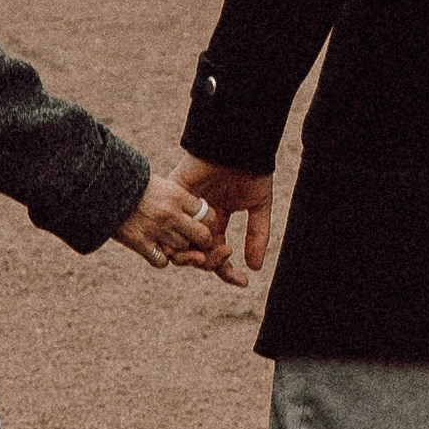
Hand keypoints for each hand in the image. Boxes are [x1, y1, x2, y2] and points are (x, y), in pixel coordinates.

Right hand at [111, 169, 244, 285]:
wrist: (103, 189)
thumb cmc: (132, 184)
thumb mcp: (160, 184)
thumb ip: (179, 197)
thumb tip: (198, 209)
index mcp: (177, 195)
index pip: (207, 214)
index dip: (207, 222)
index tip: (201, 223)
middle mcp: (170, 214)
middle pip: (202, 236)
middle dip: (201, 241)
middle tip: (194, 240)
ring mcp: (156, 230)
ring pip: (183, 250)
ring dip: (179, 249)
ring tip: (169, 240)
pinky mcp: (140, 243)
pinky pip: (162, 261)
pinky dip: (161, 259)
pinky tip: (155, 250)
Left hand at [175, 154, 272, 280]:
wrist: (238, 145)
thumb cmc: (250, 169)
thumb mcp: (258, 206)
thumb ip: (257, 235)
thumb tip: (254, 267)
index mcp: (217, 220)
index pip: (217, 253)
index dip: (228, 271)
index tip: (242, 283)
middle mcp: (198, 219)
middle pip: (197, 255)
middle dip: (212, 264)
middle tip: (227, 257)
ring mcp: (185, 209)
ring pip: (181, 246)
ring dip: (196, 258)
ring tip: (212, 256)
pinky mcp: (174, 197)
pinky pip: (170, 226)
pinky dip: (180, 242)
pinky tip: (195, 247)